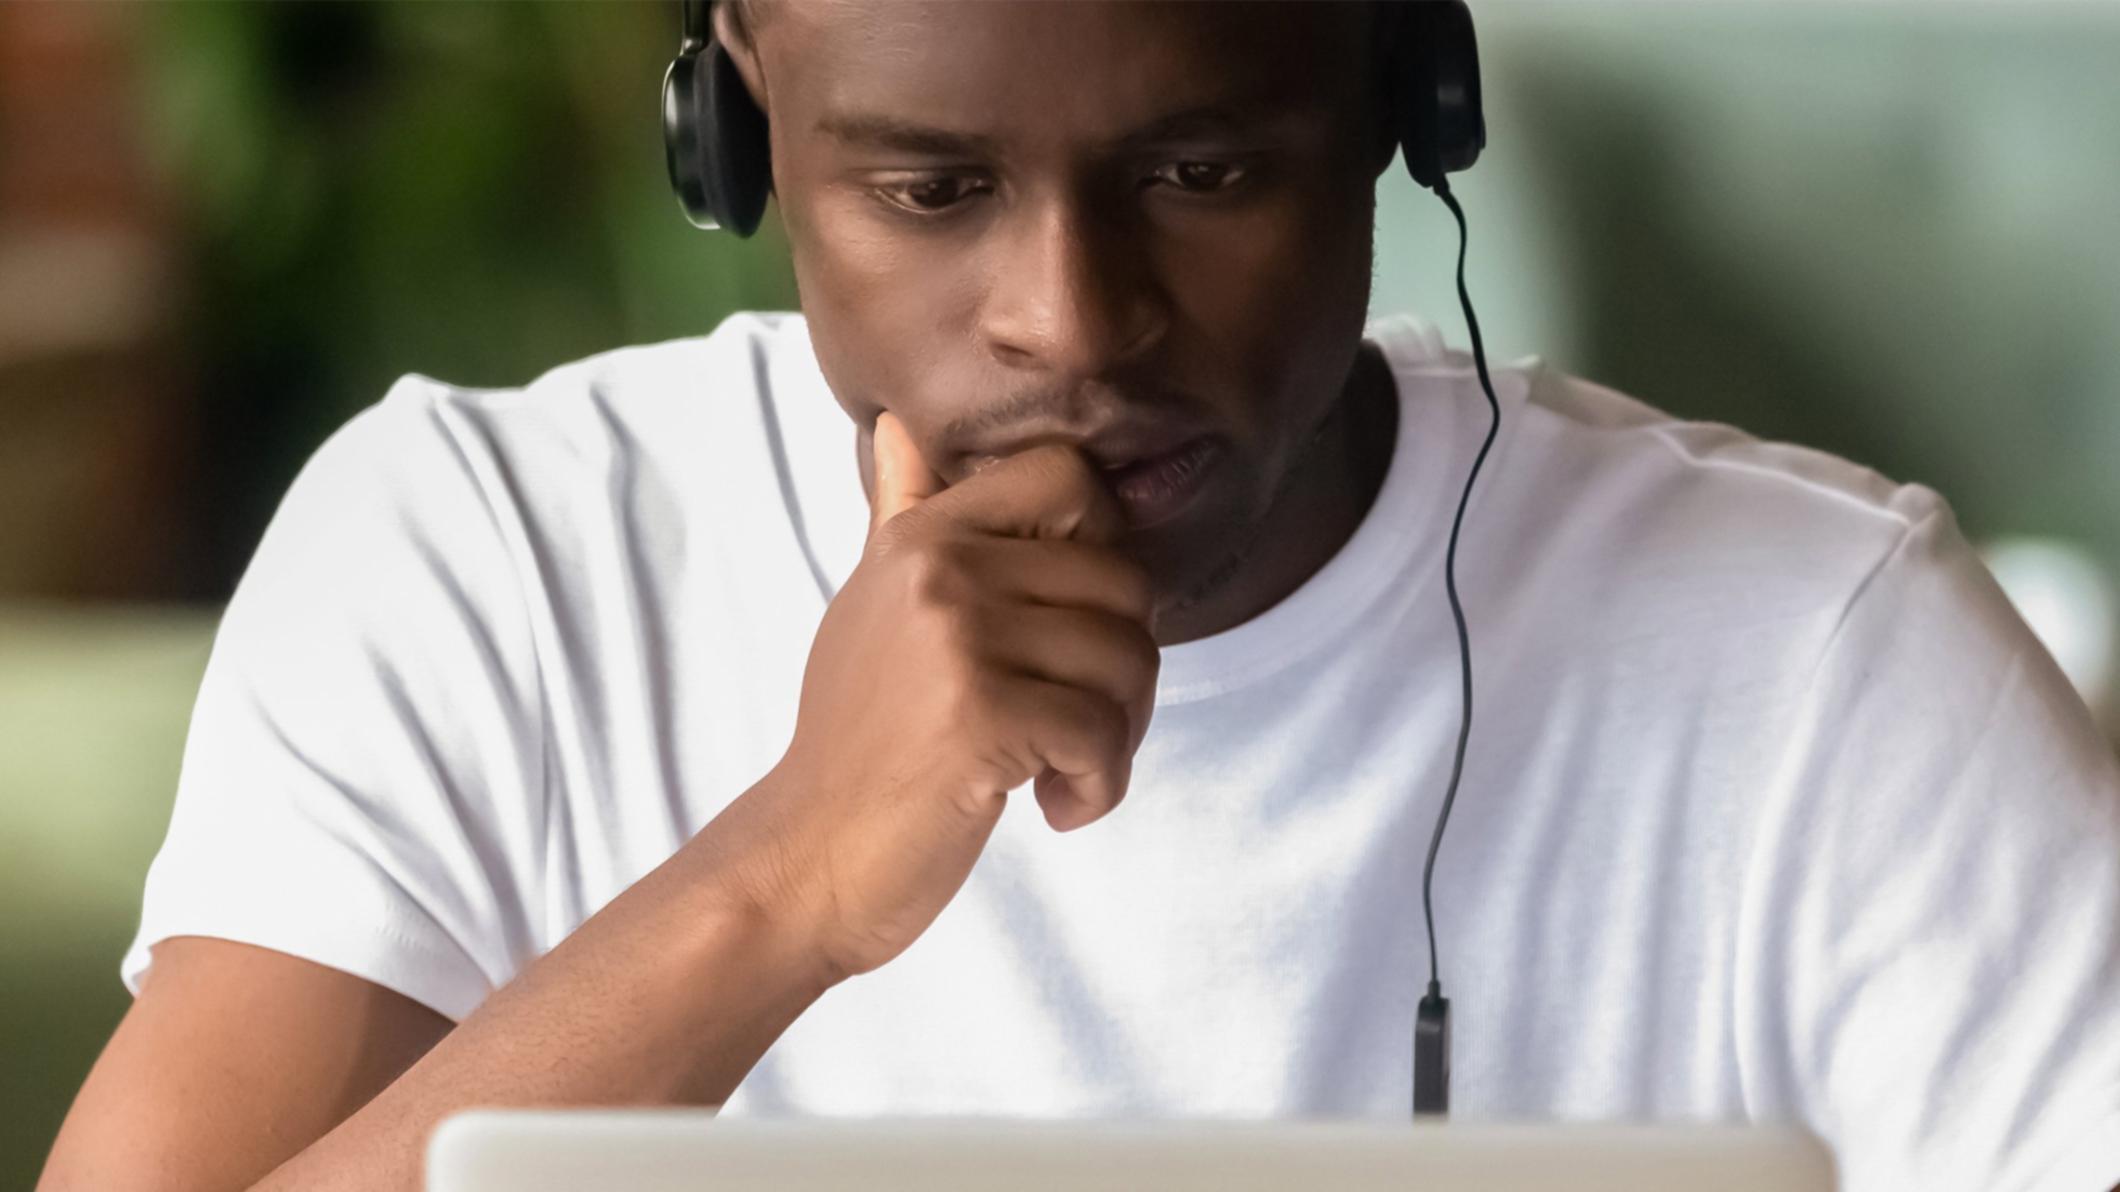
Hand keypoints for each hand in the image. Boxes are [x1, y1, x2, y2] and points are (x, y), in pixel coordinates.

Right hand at [694, 411, 1159, 982]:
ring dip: (1116, 737)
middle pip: (1125, 584)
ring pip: (1128, 660)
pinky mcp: (980, 716)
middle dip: (1125, 670)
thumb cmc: (857, 744)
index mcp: (922, 536)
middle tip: (1077, 727)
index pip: (1068, 477)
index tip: (1072, 622)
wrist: (807, 858)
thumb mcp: (872, 609)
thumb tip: (899, 428)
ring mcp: (957, 639)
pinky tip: (1052, 806)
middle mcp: (940, 569)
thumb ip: (901, 518)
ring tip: (1058, 770)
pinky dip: (1098, 786)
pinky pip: (1103, 733)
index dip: (1105, 548)